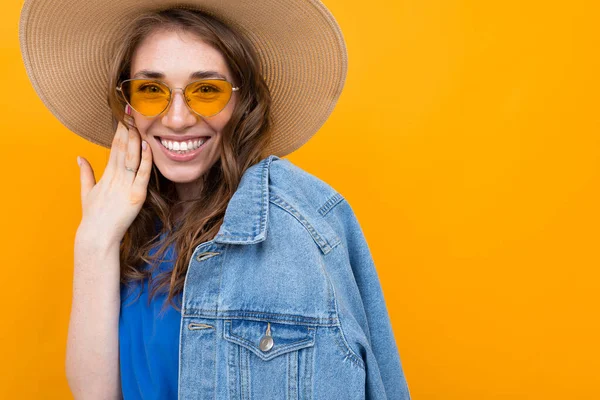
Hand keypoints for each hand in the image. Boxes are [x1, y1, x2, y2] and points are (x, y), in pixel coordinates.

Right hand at [76, 113, 152, 246]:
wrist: (97, 236)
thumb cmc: (93, 217)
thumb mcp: (87, 193)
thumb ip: (85, 174)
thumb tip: (79, 157)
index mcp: (106, 175)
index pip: (114, 148)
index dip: (119, 132)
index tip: (123, 118)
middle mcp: (116, 178)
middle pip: (122, 149)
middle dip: (127, 130)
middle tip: (131, 112)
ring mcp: (127, 186)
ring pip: (132, 158)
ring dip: (135, 139)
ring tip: (138, 122)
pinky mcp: (137, 196)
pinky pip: (143, 174)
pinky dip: (146, 160)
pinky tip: (148, 146)